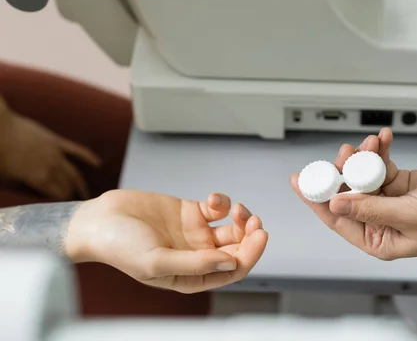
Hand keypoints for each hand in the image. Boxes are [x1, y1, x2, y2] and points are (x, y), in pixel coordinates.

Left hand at [0, 108, 99, 199]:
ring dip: (81, 184)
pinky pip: (77, 151)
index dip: (64, 203)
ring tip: (87, 194)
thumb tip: (30, 197)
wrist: (0, 127)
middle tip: (77, 206)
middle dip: (73, 196)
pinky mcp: (57, 141)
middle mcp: (53, 168)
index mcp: (40, 179)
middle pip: (68, 185)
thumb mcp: (7, 178)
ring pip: (74, 172)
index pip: (59, 195)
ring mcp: (57, 154)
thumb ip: (22, 188)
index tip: (67, 212)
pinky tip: (97, 163)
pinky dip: (88, 157)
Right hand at [65, 190, 268, 292]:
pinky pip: (217, 208)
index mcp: (192, 276)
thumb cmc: (118, 247)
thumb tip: (230, 263)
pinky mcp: (190, 211)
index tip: (260, 236)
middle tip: (255, 221)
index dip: (250, 255)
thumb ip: (194, 264)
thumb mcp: (155, 261)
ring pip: (231, 228)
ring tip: (238, 209)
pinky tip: (214, 199)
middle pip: (236, 249)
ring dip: (240, 218)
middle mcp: (197, 256)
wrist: (98, 220)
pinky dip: (221, 203)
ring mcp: (195, 233)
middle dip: (250, 235)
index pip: (232, 270)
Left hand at [290, 128, 416, 259]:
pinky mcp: (400, 182)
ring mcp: (388, 199)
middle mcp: (379, 220)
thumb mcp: (410, 217)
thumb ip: (371, 209)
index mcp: (378, 239)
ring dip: (363, 156)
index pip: (337, 218)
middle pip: (347, 192)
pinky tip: (383, 137)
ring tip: (369, 144)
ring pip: (363, 174)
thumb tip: (335, 202)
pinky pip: (381, 163)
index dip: (315, 198)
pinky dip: (381, 150)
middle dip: (342, 170)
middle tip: (343, 152)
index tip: (299, 180)